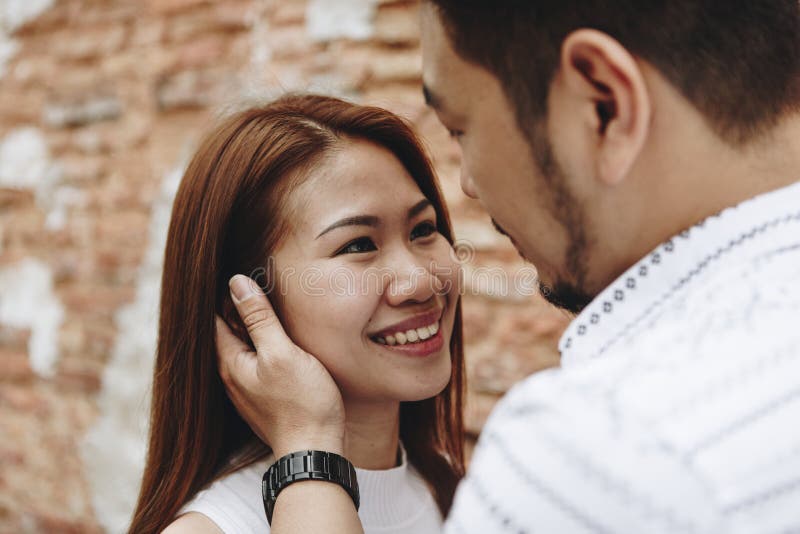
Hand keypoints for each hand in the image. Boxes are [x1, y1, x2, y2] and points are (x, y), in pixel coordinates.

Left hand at [216, 275, 345, 458]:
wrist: (314, 450)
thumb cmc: (302, 401)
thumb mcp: (281, 352)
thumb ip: (259, 318)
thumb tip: (236, 283)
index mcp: (231, 363)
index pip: (216, 319)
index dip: (224, 296)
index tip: (234, 274)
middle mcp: (232, 378)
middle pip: (228, 335)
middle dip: (237, 311)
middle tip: (252, 285)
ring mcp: (247, 392)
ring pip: (242, 351)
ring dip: (250, 330)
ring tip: (266, 309)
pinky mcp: (264, 401)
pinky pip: (255, 366)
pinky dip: (261, 348)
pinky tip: (277, 344)